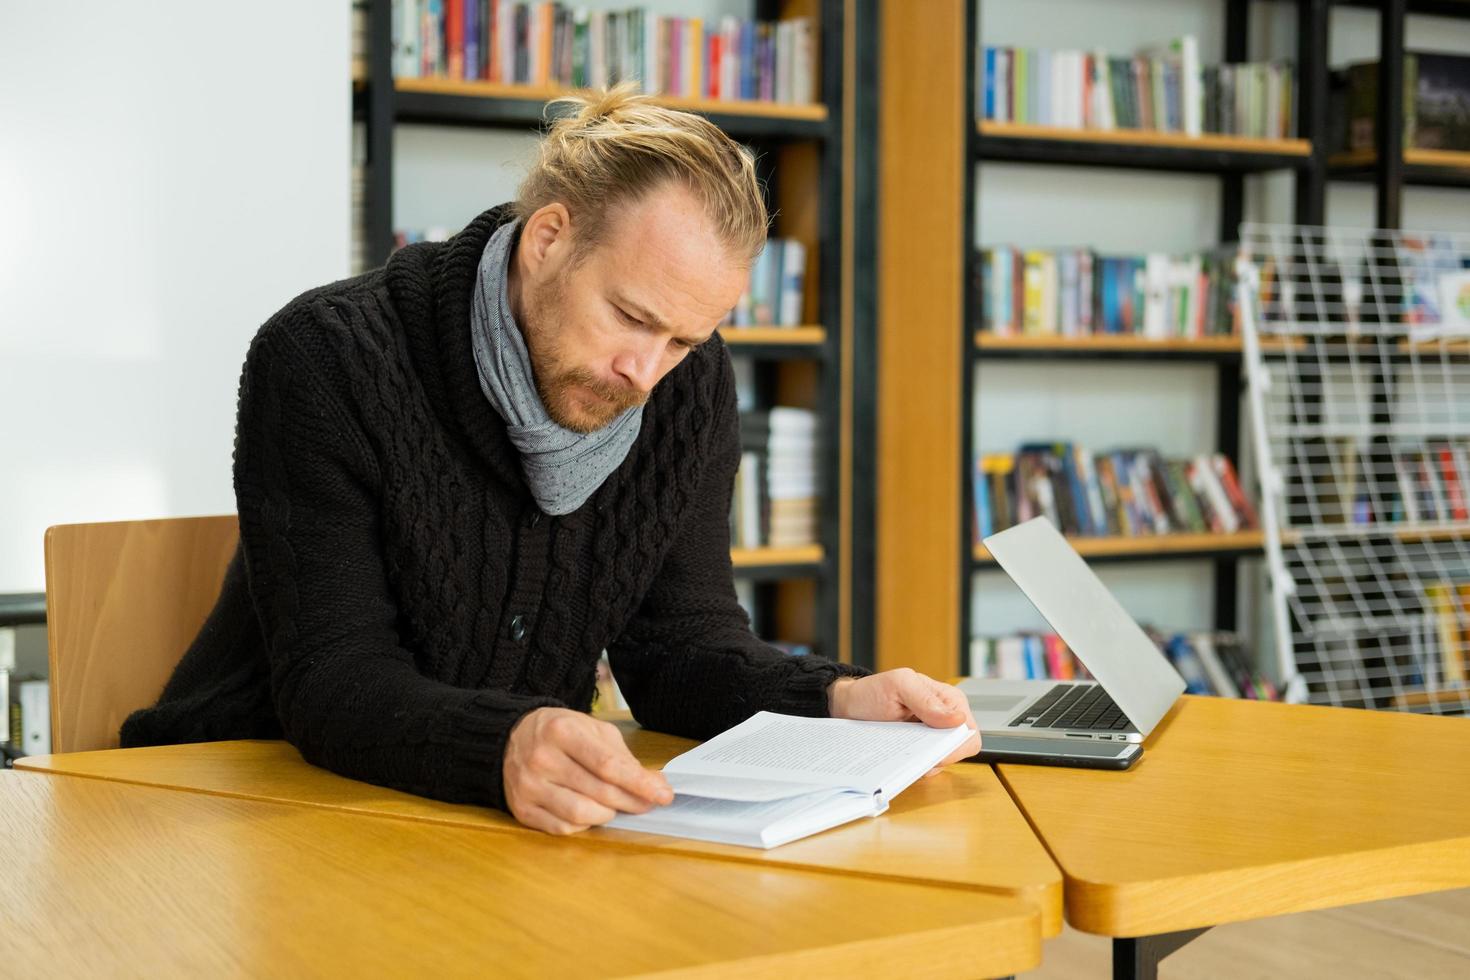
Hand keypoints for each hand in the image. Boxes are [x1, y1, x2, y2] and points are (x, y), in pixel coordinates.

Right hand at [503, 707, 673, 834]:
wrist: (511, 737)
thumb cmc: (560, 732)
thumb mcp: (592, 730)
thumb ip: (623, 757)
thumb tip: (655, 785)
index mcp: (562, 731)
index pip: (608, 765)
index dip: (639, 783)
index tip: (663, 794)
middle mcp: (541, 759)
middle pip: (598, 791)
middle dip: (630, 801)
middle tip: (647, 803)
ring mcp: (528, 786)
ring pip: (581, 814)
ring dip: (607, 815)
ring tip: (615, 806)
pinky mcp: (521, 809)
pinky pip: (563, 827)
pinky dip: (584, 824)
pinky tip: (589, 811)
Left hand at [827, 668, 980, 769]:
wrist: (850, 707)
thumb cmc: (873, 691)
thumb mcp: (898, 685)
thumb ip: (926, 699)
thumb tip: (957, 718)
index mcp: (950, 700)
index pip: (969, 733)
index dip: (955, 747)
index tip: (931, 751)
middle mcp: (947, 719)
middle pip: (959, 751)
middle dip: (938, 757)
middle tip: (911, 752)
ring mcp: (934, 736)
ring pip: (943, 762)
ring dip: (924, 762)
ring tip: (901, 751)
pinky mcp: (921, 749)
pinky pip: (927, 766)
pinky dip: (914, 766)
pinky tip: (899, 756)